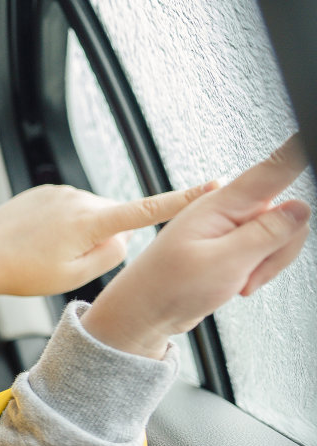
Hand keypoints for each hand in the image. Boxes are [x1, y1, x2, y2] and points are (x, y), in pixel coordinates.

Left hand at [0, 181, 214, 296]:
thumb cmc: (21, 272)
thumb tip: (124, 238)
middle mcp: (79, 199)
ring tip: (48, 251)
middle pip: (115, 219)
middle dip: (106, 238)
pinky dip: (65, 224)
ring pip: (92, 214)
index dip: (181, 200)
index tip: (213, 186)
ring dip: (83, 231)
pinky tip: (39, 238)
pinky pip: (70, 208)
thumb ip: (110, 256)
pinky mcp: (47, 189)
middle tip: (70, 261)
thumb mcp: (73, 276)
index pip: (146, 210)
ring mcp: (62, 191)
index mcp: (90, 222)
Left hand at [82, 136, 310, 358]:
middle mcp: (228, 210)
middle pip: (287, 213)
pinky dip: (260, 270)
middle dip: (278, 249)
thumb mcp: (222, 262)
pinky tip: (237, 281)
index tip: (310, 132)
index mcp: (221, 204)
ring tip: (236, 279)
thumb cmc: (168, 286)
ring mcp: (232, 227)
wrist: (146, 313)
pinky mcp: (234, 244)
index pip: (273, 169)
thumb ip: (265, 235)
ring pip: (282, 236)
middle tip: (247, 271)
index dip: (297, 152)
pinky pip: (268, 251)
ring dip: (268, 264)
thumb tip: (300, 207)